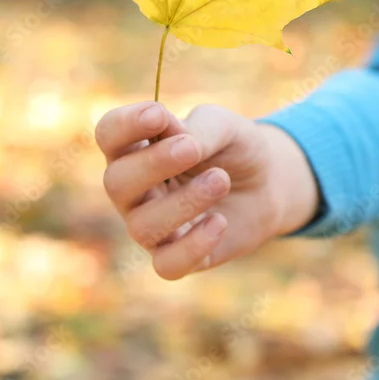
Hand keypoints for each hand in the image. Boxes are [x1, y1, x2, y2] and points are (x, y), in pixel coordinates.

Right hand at [95, 102, 318, 279]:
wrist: (269, 183)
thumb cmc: (236, 149)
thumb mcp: (226, 127)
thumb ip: (199, 130)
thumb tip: (177, 140)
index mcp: (138, 148)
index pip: (109, 135)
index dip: (125, 125)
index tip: (158, 115)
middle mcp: (134, 190)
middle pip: (116, 182)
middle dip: (153, 165)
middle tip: (192, 149)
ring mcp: (152, 226)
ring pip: (142, 227)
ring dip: (184, 202)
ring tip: (221, 180)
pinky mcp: (176, 257)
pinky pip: (167, 264)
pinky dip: (193, 245)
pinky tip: (220, 221)